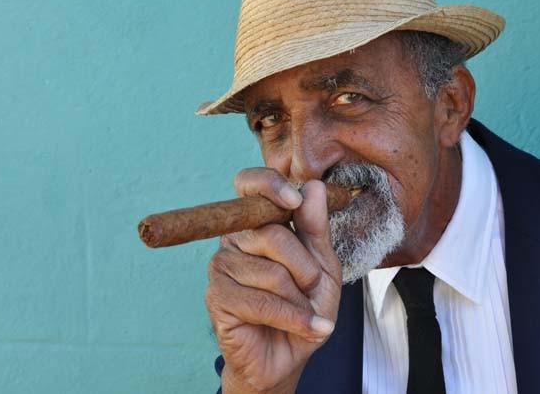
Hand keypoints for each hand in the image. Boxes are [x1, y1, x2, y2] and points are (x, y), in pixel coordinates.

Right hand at [205, 168, 342, 392]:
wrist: (290, 355)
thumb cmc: (303, 306)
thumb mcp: (321, 265)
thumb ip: (315, 227)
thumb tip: (313, 185)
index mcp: (257, 222)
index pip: (248, 184)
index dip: (269, 184)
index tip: (294, 200)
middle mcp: (233, 239)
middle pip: (272, 234)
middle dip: (305, 267)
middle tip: (311, 287)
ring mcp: (221, 267)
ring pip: (271, 272)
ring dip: (299, 298)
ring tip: (303, 311)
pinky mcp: (217, 298)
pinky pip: (262, 302)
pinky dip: (293, 318)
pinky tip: (306, 327)